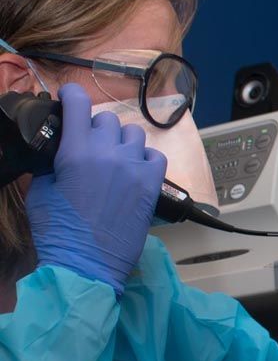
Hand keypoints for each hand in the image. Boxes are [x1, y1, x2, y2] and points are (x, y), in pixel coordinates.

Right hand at [26, 83, 166, 295]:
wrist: (87, 265)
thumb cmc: (59, 232)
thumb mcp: (40, 191)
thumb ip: (51, 162)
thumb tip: (58, 146)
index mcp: (76, 152)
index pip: (79, 104)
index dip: (72, 96)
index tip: (69, 98)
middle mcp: (108, 153)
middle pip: (106, 120)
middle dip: (95, 129)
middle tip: (88, 146)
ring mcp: (134, 167)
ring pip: (132, 134)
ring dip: (120, 142)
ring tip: (113, 159)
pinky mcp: (152, 183)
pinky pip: (154, 155)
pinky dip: (144, 158)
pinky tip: (133, 170)